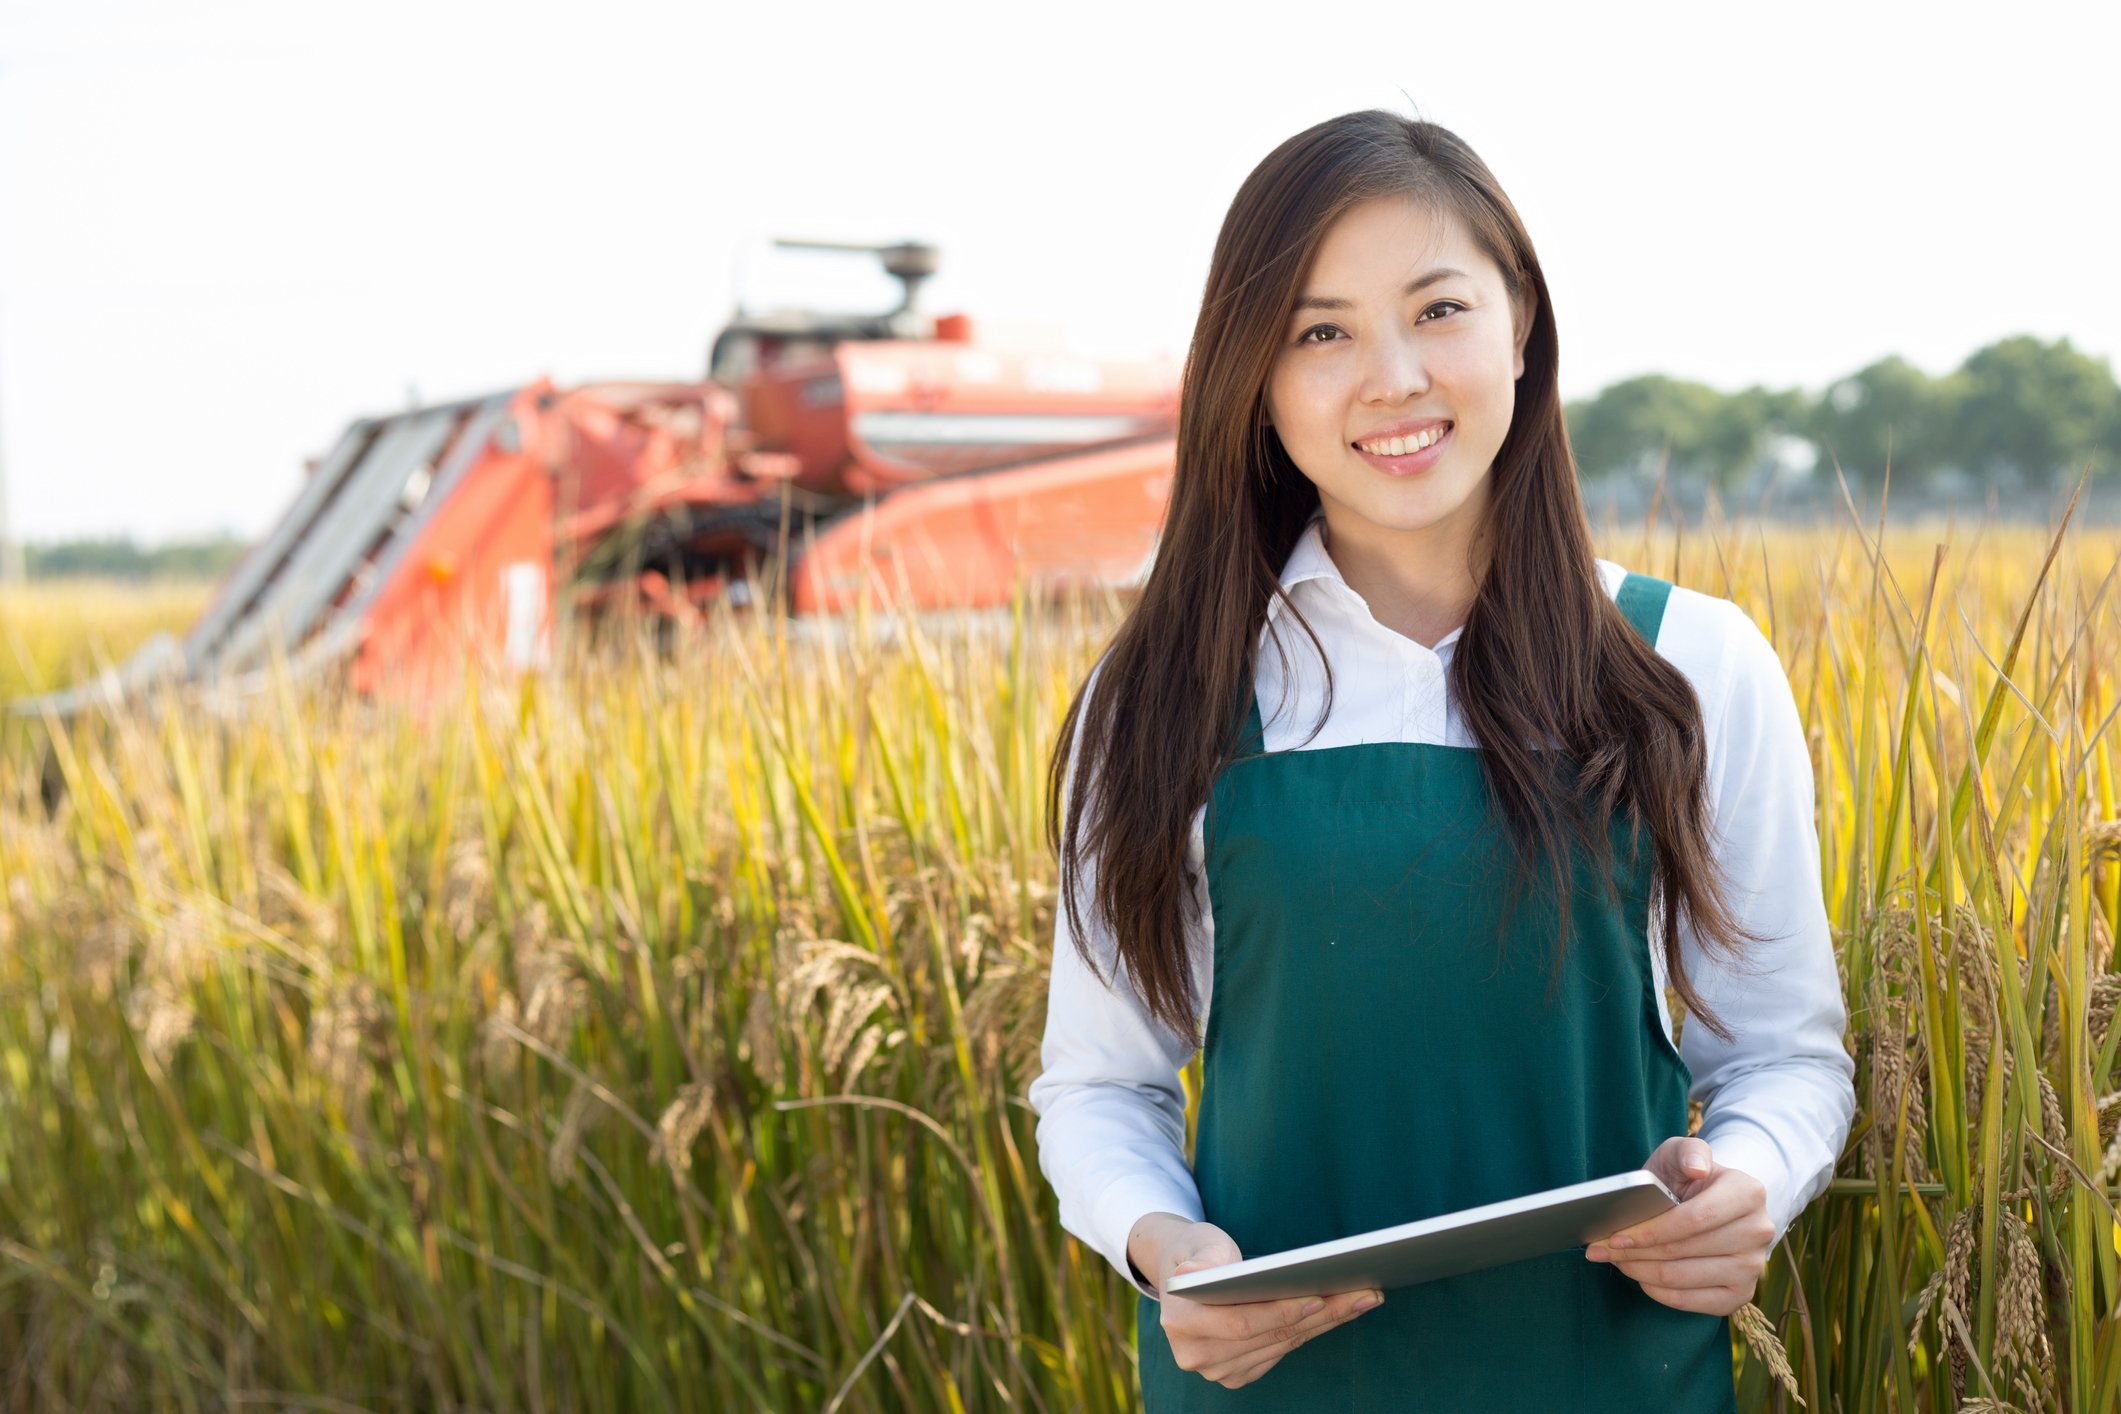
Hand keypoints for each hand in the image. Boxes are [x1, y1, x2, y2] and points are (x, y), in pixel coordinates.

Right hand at [1128, 1213, 1383, 1389]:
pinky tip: (1340, 1311)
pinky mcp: (1239, 1374)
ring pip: (1283, 1344)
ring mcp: (1218, 1370)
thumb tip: (1192, 1273)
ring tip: (1361, 1298)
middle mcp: (1196, 1355)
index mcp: (1180, 1323)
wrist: (1186, 1278)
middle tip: (1362, 1292)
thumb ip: (1201, 1260)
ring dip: (1326, 1321)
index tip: (1318, 1295)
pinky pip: (1283, 1350)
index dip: (1280, 1312)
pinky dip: (1313, 1329)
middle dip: (1320, 1312)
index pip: (1239, 1323)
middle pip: (1270, 1336)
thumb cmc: (1197, 1253)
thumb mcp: (1198, 1244)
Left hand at [1584, 1136, 1773, 1316]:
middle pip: (1683, 1251)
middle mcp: (1759, 1232)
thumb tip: (1697, 1168)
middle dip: (1635, 1252)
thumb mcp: (1683, 1152)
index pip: (1693, 1219)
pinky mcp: (1741, 1295)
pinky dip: (1658, 1292)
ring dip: (1640, 1271)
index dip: (1651, 1230)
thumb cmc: (1689, 1177)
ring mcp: (1753, 1267)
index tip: (1615, 1235)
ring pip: (1683, 1278)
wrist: (1710, 1201)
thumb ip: (1688, 1151)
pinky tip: (1640, 1276)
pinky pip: (1692, 1302)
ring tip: (1615, 1260)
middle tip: (1600, 1249)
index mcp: (1748, 1193)